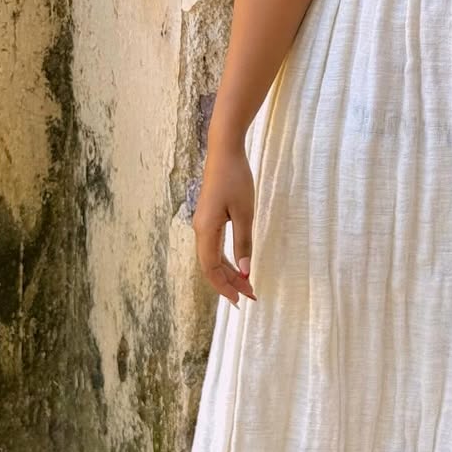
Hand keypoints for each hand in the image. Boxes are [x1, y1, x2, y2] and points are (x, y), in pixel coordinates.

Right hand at [192, 141, 257, 306]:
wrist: (224, 151)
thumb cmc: (235, 178)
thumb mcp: (245, 212)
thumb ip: (243, 242)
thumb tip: (246, 271)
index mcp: (205, 231)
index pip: (211, 270)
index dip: (225, 287)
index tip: (241, 300)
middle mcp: (200, 230)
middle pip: (211, 266)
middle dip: (230, 283)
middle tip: (250, 295)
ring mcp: (203, 223)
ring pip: (213, 257)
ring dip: (229, 272)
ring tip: (246, 284)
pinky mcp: (209, 216)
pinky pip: (214, 246)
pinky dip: (226, 258)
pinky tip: (238, 263)